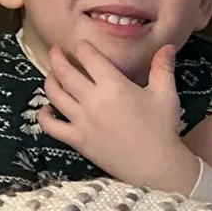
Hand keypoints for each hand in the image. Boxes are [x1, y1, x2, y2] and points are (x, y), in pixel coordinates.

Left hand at [37, 44, 200, 194]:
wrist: (156, 166)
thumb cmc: (162, 128)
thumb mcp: (165, 94)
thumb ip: (162, 68)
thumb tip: (167, 46)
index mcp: (114, 85)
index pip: (89, 57)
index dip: (82, 47)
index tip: (81, 44)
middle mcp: (93, 100)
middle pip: (64, 72)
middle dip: (57, 57)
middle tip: (55, 50)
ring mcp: (82, 121)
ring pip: (54, 94)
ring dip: (49, 80)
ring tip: (52, 74)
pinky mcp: (77, 140)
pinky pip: (51, 126)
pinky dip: (44, 115)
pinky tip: (47, 108)